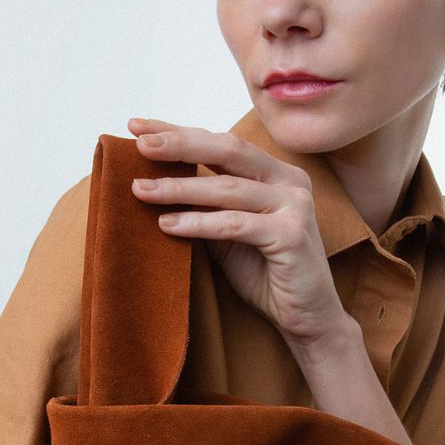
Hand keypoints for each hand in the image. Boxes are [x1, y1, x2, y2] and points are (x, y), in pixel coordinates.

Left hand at [127, 116, 347, 347]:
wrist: (306, 317)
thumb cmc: (266, 274)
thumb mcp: (228, 233)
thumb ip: (206, 206)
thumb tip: (152, 183)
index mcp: (275, 174)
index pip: (222, 144)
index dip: (180, 133)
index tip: (138, 127)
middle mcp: (289, 181)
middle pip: (228, 151)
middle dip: (180, 145)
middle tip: (140, 144)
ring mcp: (295, 205)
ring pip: (228, 188)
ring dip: (180, 189)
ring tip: (141, 190)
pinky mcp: (291, 235)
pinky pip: (235, 225)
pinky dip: (199, 224)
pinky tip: (168, 225)